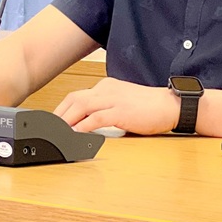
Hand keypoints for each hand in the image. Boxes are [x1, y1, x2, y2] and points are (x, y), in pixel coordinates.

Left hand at [53, 77, 178, 134]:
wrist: (172, 105)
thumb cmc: (150, 108)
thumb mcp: (122, 104)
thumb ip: (106, 111)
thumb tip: (88, 126)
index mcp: (106, 86)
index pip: (77, 95)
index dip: (63, 109)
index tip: (54, 121)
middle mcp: (106, 89)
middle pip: (74, 99)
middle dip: (59, 114)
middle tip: (49, 128)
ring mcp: (113, 99)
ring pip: (81, 106)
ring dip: (66, 120)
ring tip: (57, 132)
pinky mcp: (121, 111)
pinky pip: (96, 118)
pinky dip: (83, 126)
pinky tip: (75, 135)